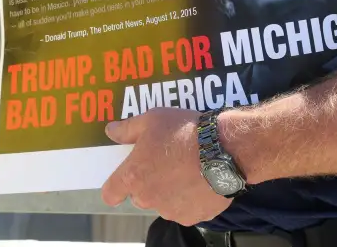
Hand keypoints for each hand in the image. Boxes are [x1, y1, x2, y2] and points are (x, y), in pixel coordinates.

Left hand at [101, 108, 232, 225]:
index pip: (110, 193)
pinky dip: (191, 198)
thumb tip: (110, 131)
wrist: (225, 148)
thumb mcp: (153, 119)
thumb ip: (128, 129)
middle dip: (149, 183)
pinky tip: (202, 181)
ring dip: (171, 191)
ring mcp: (171, 210)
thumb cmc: (185, 131)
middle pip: (140, 196)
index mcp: (134, 176)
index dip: (116, 187)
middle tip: (167, 163)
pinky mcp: (193, 217)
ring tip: (189, 170)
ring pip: (164, 203)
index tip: (125, 178)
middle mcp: (149, 198)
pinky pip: (187, 209)